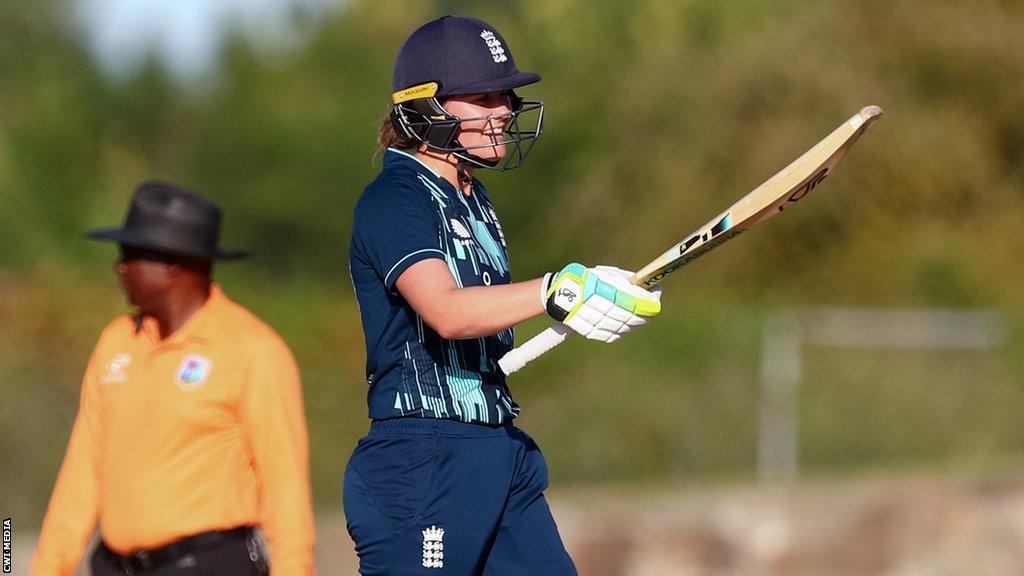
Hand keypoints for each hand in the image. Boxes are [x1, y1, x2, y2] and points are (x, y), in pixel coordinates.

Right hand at [541, 263, 661, 341]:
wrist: (559, 293)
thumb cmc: (585, 280)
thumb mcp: (606, 274)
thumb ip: (627, 280)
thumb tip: (648, 285)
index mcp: (610, 291)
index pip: (641, 301)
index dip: (653, 297)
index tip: (656, 290)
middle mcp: (605, 308)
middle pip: (636, 317)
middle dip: (646, 311)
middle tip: (650, 304)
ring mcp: (598, 322)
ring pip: (626, 327)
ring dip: (635, 322)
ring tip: (637, 314)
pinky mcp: (592, 332)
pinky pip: (612, 335)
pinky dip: (621, 331)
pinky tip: (623, 325)